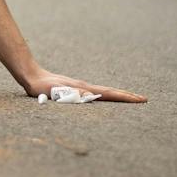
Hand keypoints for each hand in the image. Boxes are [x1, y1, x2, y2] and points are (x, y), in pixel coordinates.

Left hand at [24, 70, 145, 102]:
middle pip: (111, 92)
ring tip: (132, 99)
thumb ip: (73, 94)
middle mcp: (85, 87)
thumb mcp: (56, 92)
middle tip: (144, 100)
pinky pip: (96, 93)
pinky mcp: (76, 89)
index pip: (109, 93)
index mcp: (83, 89)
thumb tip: (93, 95)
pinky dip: (107, 96)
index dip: (126, 97)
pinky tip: (108, 99)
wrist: (31, 76)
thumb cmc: (42, 87)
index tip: (141, 100)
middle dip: (128, 96)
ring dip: (119, 96)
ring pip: (105, 92)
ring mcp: (81, 87)